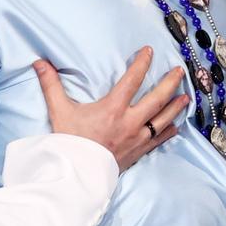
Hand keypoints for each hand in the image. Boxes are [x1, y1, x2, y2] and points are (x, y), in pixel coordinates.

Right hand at [34, 46, 190, 169]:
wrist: (75, 174)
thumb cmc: (69, 142)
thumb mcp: (59, 111)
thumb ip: (51, 85)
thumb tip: (39, 63)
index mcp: (113, 108)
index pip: (132, 79)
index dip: (142, 63)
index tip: (149, 51)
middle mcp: (130, 121)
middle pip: (157, 98)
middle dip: (170, 83)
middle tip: (180, 71)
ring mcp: (137, 138)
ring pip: (163, 119)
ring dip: (175, 106)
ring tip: (186, 97)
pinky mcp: (138, 152)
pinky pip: (159, 140)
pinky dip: (169, 132)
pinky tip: (176, 126)